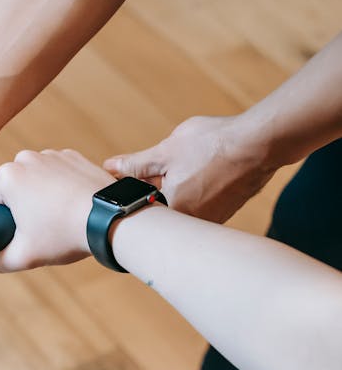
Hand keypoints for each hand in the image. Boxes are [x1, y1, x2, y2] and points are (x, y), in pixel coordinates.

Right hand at [0, 149, 109, 271]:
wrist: (108, 218)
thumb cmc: (64, 234)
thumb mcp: (23, 256)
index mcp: (7, 177)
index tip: (14, 232)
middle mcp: (26, 158)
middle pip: (12, 187)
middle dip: (20, 206)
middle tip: (37, 228)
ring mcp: (52, 154)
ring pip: (35, 179)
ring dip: (40, 195)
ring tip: (57, 218)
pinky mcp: (73, 156)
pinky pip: (57, 173)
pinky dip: (61, 187)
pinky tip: (71, 206)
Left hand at [104, 114, 274, 222]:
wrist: (260, 144)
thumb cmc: (212, 145)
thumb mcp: (165, 151)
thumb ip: (134, 164)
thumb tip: (108, 168)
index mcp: (171, 212)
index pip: (138, 209)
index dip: (129, 194)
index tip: (125, 182)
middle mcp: (190, 226)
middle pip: (160, 212)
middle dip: (152, 193)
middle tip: (161, 170)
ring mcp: (210, 222)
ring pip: (180, 209)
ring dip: (175, 192)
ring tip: (189, 168)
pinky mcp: (224, 214)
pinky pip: (200, 207)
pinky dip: (195, 193)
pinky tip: (203, 173)